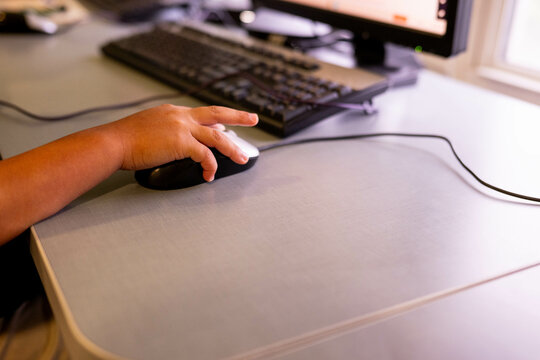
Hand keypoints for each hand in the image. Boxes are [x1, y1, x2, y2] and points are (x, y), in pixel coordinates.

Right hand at [108, 104, 257, 180]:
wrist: (113, 143)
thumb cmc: (125, 140)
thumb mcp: (149, 127)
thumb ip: (167, 131)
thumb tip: (179, 142)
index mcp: (173, 112)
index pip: (202, 114)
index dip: (217, 120)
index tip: (225, 125)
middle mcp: (181, 116)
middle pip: (217, 113)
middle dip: (238, 116)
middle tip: (253, 118)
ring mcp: (182, 128)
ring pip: (217, 136)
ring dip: (232, 148)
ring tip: (241, 158)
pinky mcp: (181, 142)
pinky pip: (205, 155)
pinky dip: (210, 166)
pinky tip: (209, 175)